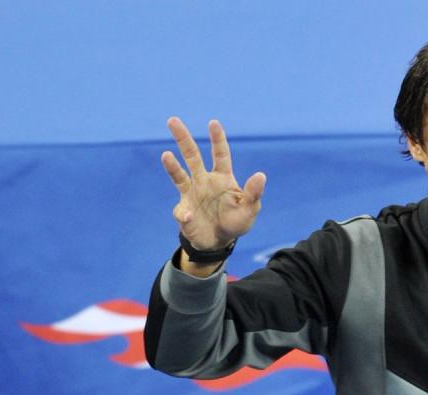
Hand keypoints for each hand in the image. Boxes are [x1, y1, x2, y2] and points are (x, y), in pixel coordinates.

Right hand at [162, 117, 265, 250]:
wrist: (218, 242)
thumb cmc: (236, 223)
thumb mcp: (249, 210)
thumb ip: (253, 193)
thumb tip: (261, 175)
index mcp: (222, 178)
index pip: (219, 154)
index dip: (217, 139)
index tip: (213, 123)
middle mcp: (204, 181)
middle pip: (192, 155)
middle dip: (183, 138)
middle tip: (172, 120)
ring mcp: (191, 194)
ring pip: (178, 174)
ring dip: (171, 165)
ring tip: (166, 155)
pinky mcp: (183, 210)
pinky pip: (181, 211)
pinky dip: (184, 214)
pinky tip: (189, 217)